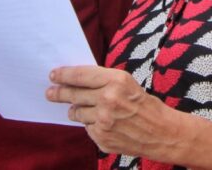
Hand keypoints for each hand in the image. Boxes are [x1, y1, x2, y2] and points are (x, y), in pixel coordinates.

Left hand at [46, 65, 185, 159]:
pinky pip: (87, 127)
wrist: (161, 132)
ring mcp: (104, 121)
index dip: (64, 75)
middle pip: (74, 94)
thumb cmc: (145, 105)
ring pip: (77, 112)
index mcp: (117, 81)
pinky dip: (90, 124)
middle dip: (59, 93)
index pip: (82, 75)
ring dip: (75, 110)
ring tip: (76, 108)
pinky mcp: (102, 137)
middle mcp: (109, 100)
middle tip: (50, 92)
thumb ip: (103, 82)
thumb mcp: (128, 84)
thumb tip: (76, 81)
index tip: (54, 74)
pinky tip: (101, 122)